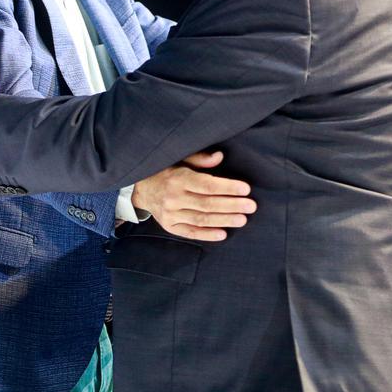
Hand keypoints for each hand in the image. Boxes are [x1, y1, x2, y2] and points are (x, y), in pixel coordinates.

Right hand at [131, 151, 255, 241]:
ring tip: (242, 220)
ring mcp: (170, 214)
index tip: (245, 189)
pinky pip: (190, 232)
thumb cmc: (165, 171)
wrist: (140, 189)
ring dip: (224, 220)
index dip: (228, 187)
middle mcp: (173, 198)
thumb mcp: (179, 159)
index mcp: (178, 178)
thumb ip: (199, 159)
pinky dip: (207, 235)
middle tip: (251, 206)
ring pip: (201, 219)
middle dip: (232, 205)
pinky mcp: (169, 226)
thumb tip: (220, 157)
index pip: (207, 185)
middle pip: (208, 204)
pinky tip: (223, 234)